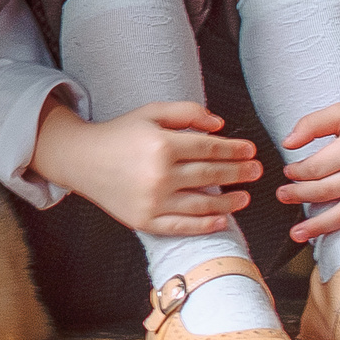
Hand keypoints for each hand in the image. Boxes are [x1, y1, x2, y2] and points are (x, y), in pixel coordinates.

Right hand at [29, 96, 261, 234]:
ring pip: (202, 205)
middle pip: (211, 175)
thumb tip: (220, 125)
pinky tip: (222, 221)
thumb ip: (187, 112)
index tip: (251, 150)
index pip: (211, 149)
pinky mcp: (145, 221)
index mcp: (163, 145)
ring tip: (246, 197)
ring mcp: (153, 201)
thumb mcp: (152, 112)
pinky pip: (182, 227)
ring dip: (229, 202)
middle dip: (239, 173)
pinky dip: (205, 226)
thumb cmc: (120, 133)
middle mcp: (160, 175)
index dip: (235, 150)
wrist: (82, 160)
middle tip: (257, 172)